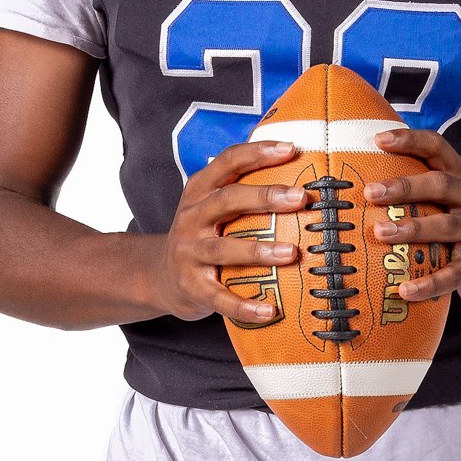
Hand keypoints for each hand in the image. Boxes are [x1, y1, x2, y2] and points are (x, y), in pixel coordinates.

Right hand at [150, 139, 304, 324]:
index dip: (257, 152)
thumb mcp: (211, 206)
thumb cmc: (202, 236)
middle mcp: (191, 217)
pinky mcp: (191, 287)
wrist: (159, 276)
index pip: (227, 162)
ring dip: (259, 251)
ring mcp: (188, 253)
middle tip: (301, 198)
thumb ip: (243, 189)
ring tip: (291, 253)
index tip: (291, 148)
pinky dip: (244, 306)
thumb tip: (299, 171)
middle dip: (265, 197)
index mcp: (199, 191)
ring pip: (224, 249)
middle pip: (228, 200)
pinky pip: (219, 298)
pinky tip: (270, 311)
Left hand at [363, 130, 460, 313]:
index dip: (410, 140)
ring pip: (445, 226)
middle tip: (371, 192)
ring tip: (380, 232)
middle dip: (404, 187)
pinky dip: (427, 283)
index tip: (379, 140)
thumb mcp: (452, 203)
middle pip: (440, 185)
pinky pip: (450, 275)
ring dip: (411, 228)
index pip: (438, 148)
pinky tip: (404, 290)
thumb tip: (364, 185)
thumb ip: (421, 191)